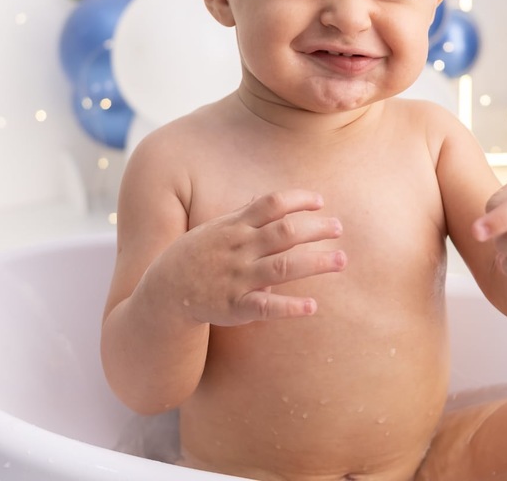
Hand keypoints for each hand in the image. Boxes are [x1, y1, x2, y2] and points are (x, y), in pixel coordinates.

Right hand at [153, 190, 346, 325]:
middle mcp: (239, 249)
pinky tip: (312, 307)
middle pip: (285, 233)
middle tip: (340, 228)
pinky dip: (290, 307)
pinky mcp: (236, 307)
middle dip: (316, 229)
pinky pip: (266, 307)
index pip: (271, 205)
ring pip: (283, 267)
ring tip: (341, 260)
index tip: (320, 201)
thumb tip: (263, 199)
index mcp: (234, 227)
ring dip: (316, 263)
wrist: (165, 293)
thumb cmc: (194, 256)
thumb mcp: (213, 229)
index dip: (298, 200)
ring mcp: (238, 278)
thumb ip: (240, 215)